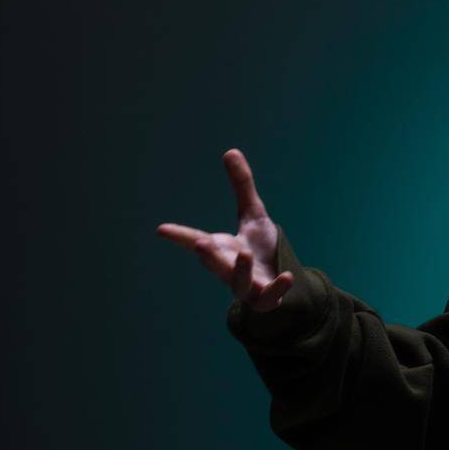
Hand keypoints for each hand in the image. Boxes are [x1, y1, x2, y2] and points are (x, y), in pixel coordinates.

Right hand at [157, 149, 294, 311]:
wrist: (280, 279)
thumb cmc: (261, 247)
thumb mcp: (254, 214)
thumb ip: (242, 186)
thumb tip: (230, 151)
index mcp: (222, 249)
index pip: (196, 241)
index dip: (180, 235)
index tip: (162, 229)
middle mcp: (229, 269)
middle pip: (214, 265)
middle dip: (207, 256)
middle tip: (200, 244)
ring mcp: (246, 286)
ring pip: (238, 284)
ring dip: (239, 272)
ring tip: (244, 255)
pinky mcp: (266, 298)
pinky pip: (269, 298)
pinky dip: (277, 289)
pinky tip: (287, 276)